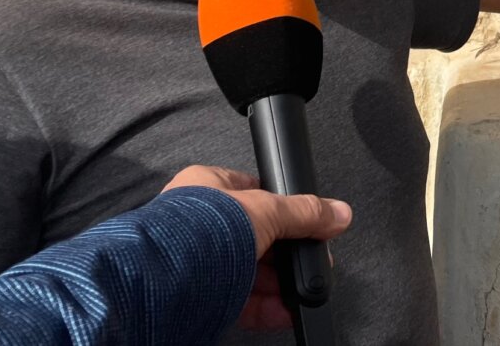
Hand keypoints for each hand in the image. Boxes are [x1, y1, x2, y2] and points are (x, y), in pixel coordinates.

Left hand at [162, 165, 352, 328]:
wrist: (163, 281)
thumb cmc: (194, 233)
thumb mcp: (265, 210)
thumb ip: (304, 213)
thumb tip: (336, 212)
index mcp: (208, 188)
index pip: (255, 192)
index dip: (285, 209)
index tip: (311, 224)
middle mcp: (200, 223)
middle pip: (257, 237)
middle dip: (286, 255)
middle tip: (310, 262)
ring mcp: (199, 261)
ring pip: (249, 273)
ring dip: (279, 285)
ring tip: (301, 291)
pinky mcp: (200, 295)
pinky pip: (240, 301)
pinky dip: (266, 308)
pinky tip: (285, 311)